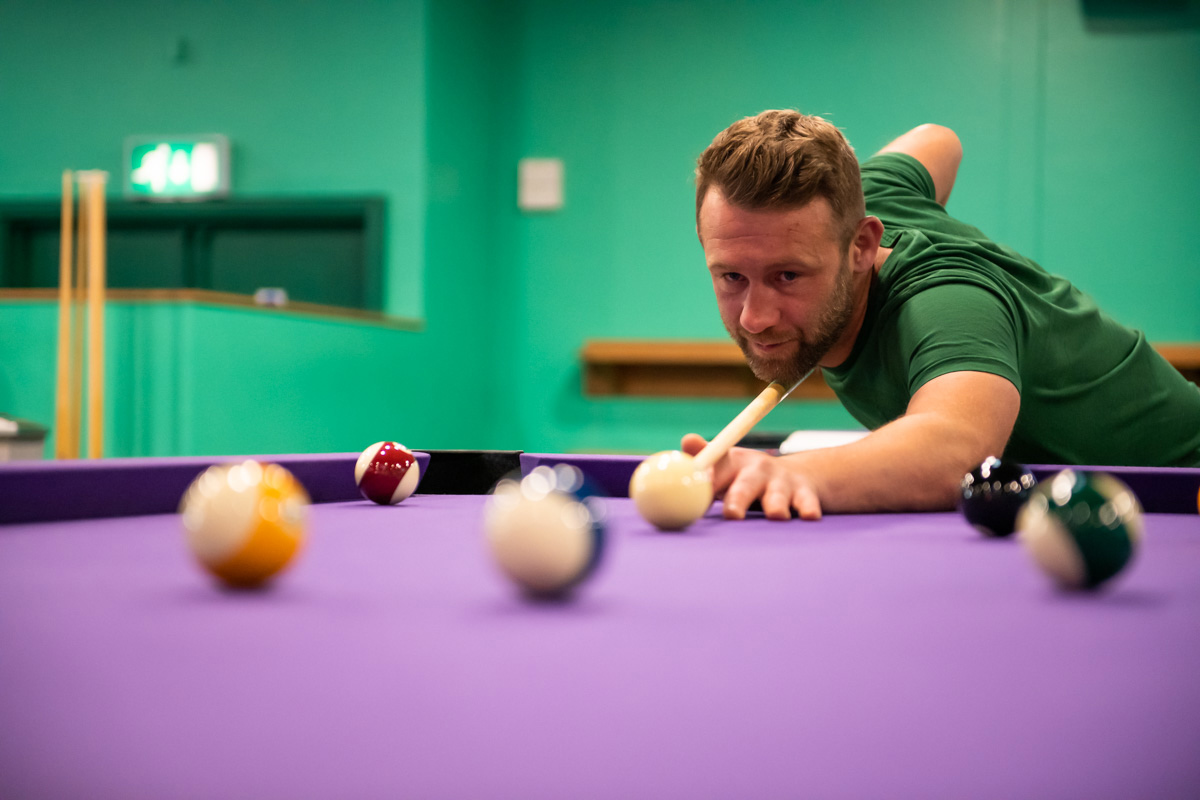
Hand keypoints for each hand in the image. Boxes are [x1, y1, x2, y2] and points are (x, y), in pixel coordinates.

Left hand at [681, 433, 822, 520]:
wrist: (798, 476)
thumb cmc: (747, 478)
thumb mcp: (725, 467)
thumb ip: (703, 460)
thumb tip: (686, 440)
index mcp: (733, 462)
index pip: (716, 467)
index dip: (708, 478)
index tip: (700, 487)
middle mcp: (758, 469)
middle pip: (745, 485)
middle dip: (738, 498)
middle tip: (732, 514)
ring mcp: (782, 483)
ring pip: (777, 497)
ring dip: (776, 506)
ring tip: (776, 515)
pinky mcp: (805, 495)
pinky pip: (807, 503)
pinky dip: (808, 510)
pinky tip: (809, 516)